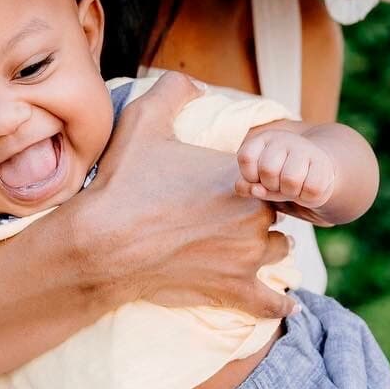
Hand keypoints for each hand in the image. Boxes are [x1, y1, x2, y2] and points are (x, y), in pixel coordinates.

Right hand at [74, 72, 294, 320]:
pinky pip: (271, 303)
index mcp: (241, 175)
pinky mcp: (233, 290)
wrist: (101, 244)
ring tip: (245, 246)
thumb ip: (174, 90)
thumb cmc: (123, 183)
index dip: (253, 178)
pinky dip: (279, 305)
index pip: (268, 174)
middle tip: (226, 215)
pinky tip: (287, 306)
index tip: (230, 182)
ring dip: (266, 247)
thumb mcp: (144, 120)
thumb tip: (193, 81)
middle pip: (274, 211)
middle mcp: (253, 215)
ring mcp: (246, 257)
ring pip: (277, 249)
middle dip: (258, 211)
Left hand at [235, 128, 335, 209]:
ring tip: (292, 187)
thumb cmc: (280, 177)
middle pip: (268, 170)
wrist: (316, 172)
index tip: (258, 178)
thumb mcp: (259, 180)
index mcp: (264, 139)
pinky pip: (311, 189)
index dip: (250, 176)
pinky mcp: (324, 165)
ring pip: (290, 180)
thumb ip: (247, 185)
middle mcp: (285, 139)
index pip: (246, 157)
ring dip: (290, 192)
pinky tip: (306, 189)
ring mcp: (306, 149)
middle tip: (279, 184)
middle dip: (271, 186)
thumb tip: (254, 190)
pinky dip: (306, 197)